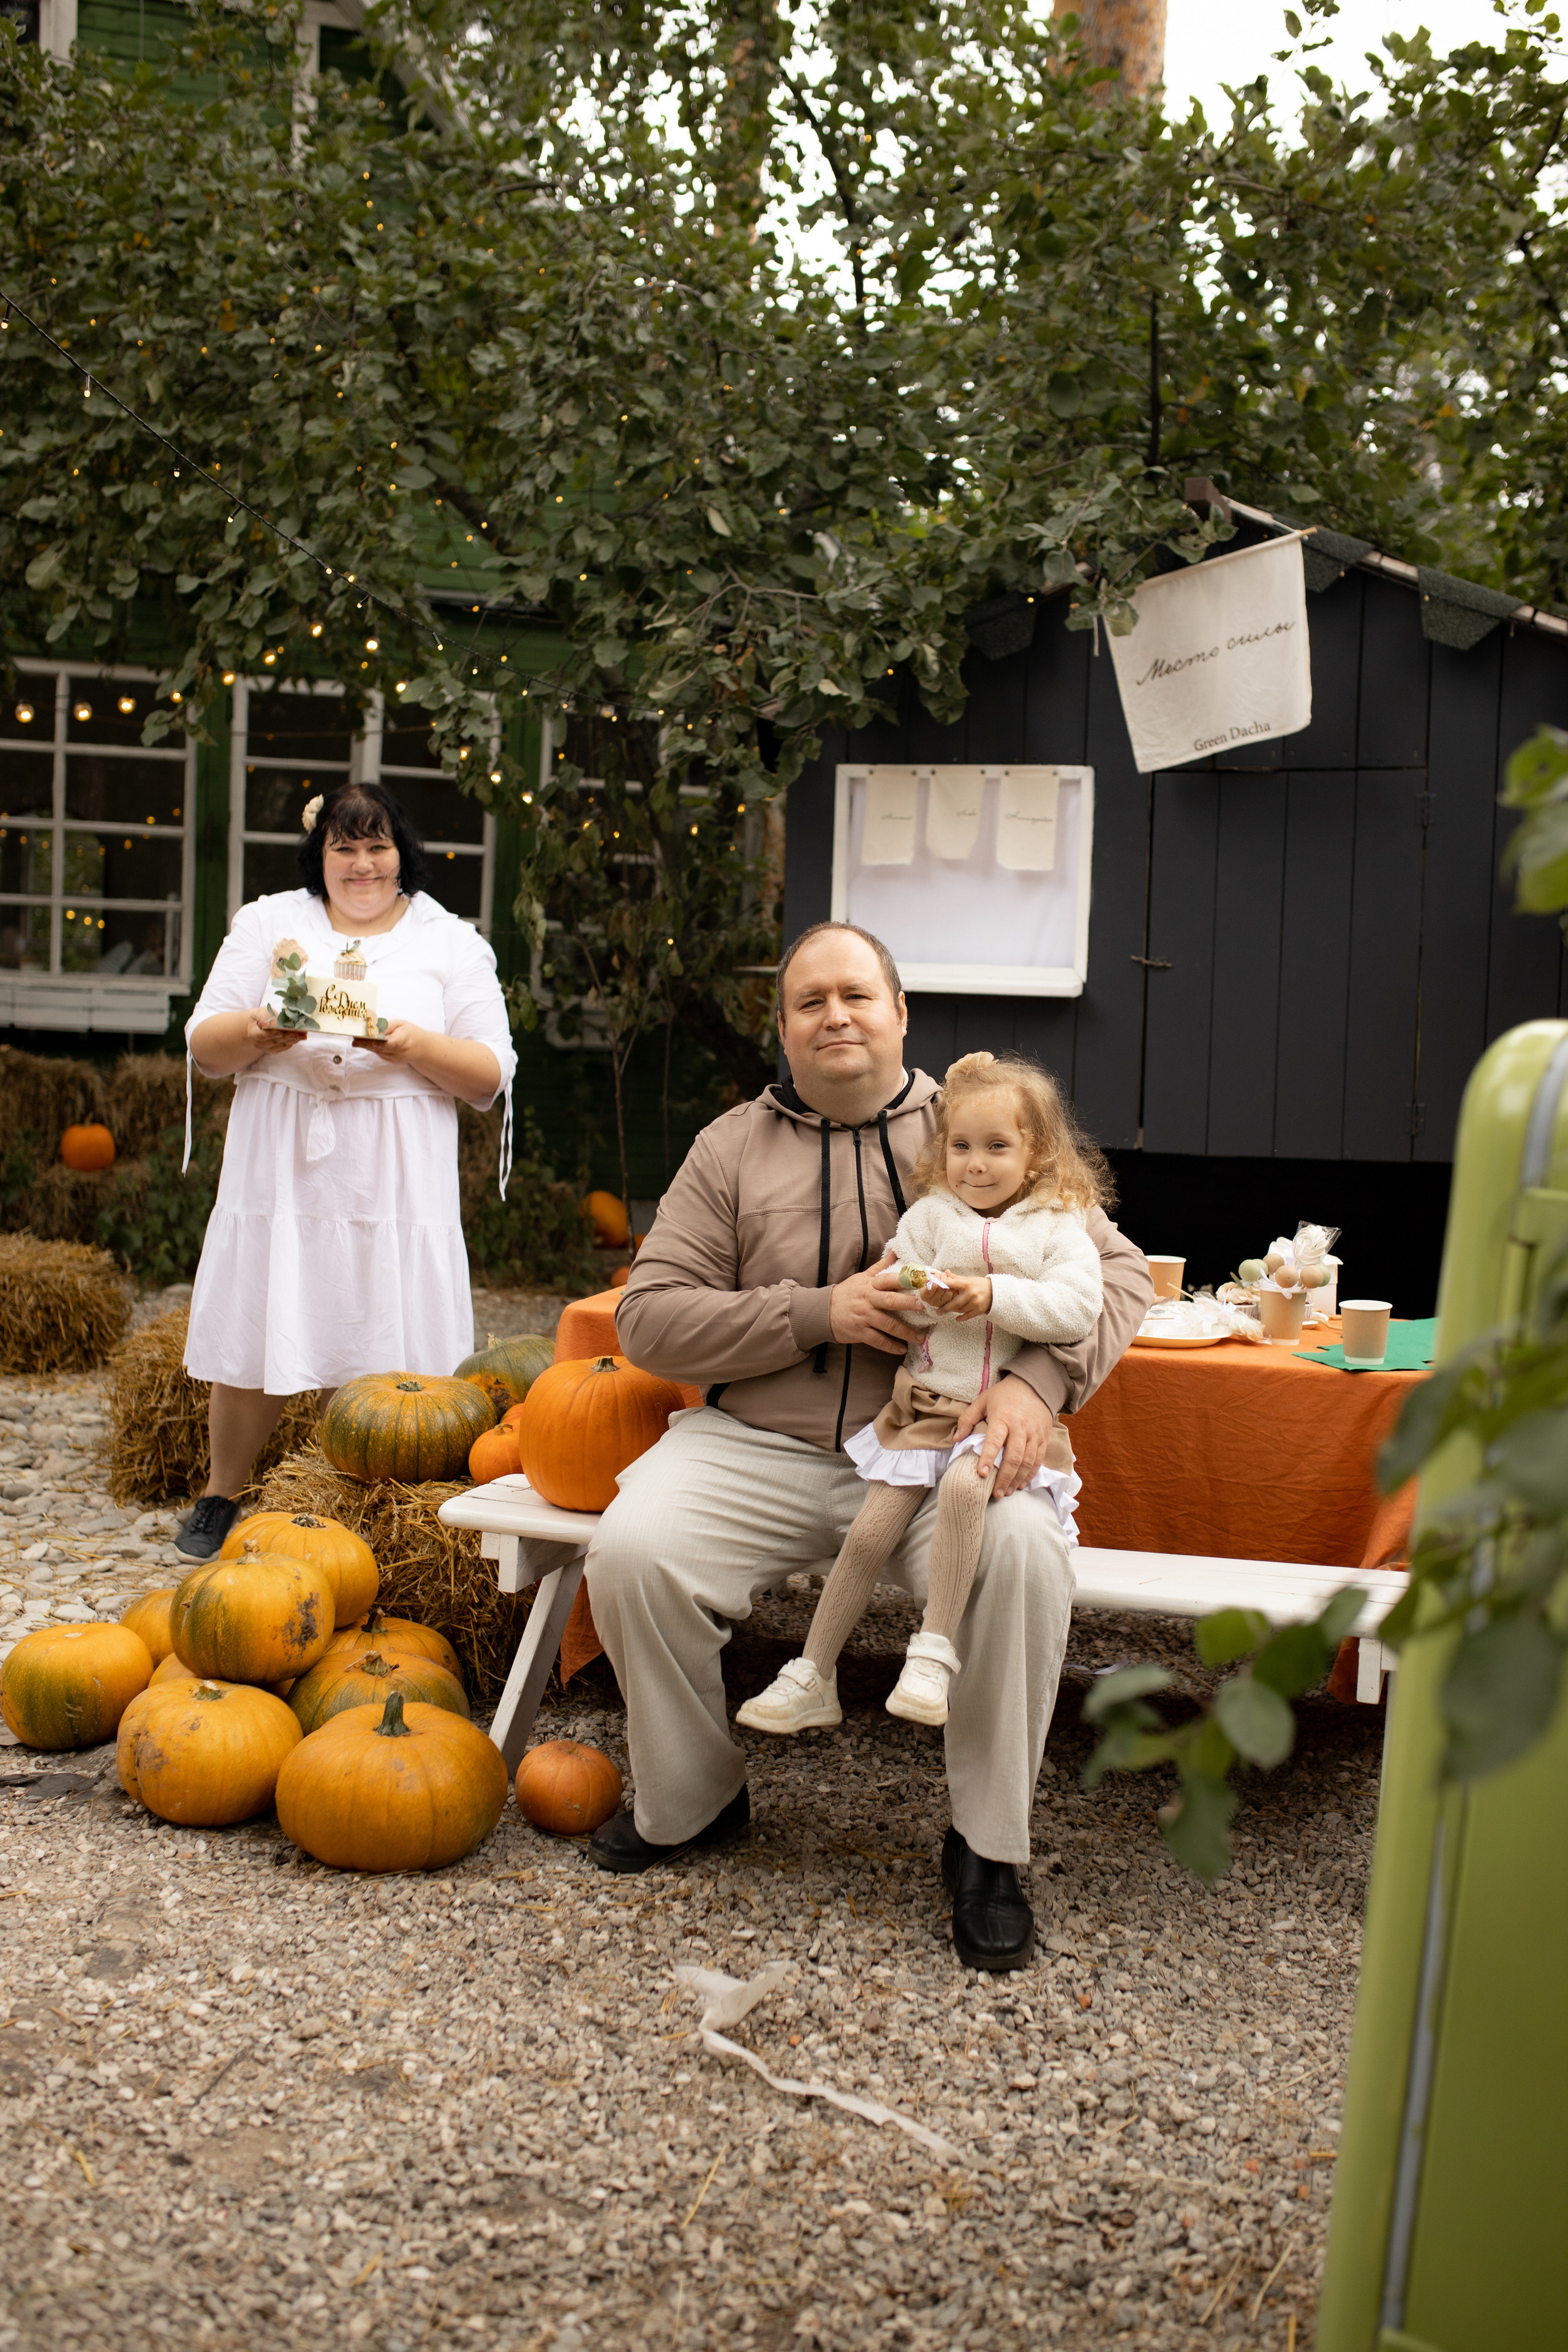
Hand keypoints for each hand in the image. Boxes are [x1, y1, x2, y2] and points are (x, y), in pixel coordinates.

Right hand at [244, 1006, 305, 1055]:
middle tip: (297, 1033)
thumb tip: (262, 1021)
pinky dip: (294, 1041)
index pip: (261, 1036)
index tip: (280, 1032)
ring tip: (303, 1035)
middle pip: (274, 1041)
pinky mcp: (276, 1049)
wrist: (261, 1025)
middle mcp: (260, 1043)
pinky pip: (285, 1046)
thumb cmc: (261, 1017)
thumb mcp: (258, 1012)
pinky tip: (301, 1037)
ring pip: (282, 1045)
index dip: (271, 1034)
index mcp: (253, 1034)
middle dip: (287, 1037)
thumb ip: (261, 1015)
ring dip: (293, 1040)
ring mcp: (268, 1048)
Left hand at [352, 1020, 428, 1062]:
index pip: (393, 1044)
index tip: (374, 1043)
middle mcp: (399, 1051)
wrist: (422, 1048)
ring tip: (356, 1040)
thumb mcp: (401, 1024)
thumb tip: (374, 1028)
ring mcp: (395, 1057)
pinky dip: (372, 1048)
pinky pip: (379, 1053)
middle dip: (367, 1044)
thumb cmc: (410, 1032)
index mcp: (404, 1039)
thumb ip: (387, 1027)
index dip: (383, 1044)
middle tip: (355, 1040)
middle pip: (381, 1049)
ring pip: (378, 1052)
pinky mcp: (391, 1060)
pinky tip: (363, 1043)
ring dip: (366, 1046)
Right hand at [829, 1253, 920, 1354]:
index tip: (920, 1281)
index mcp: (870, 1285)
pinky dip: (891, 1346)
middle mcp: (868, 1301)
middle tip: (923, 1306)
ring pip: (888, 1325)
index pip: (888, 1279)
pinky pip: (878, 1340)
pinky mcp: (860, 1332)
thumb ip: (880, 1267)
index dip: (904, 1279)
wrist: (823, 1312)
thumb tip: (896, 1251)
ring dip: (905, 1332)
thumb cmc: (847, 1293)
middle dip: (907, 1303)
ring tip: (920, 1337)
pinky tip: (903, 1349)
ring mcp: (864, 1317)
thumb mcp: (862, 1277)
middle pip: (890, 1301)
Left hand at [929, 1270, 991, 1321]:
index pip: (953, 1284)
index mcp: (967, 1284)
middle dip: (945, 1308)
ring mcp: (975, 1303)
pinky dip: (962, 1318)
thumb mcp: (969, 1279)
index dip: (944, 1285)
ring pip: (960, 1310)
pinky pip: (968, 1315)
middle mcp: (971, 1294)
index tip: (935, 1287)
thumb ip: (956, 1278)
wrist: (995, 1292)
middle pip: (955, 1303)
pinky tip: (957, 1318)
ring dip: (953, 1311)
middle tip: (938, 1311)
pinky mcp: (979, 1310)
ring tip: (948, 1311)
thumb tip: (945, 1272)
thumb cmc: (980, 1285)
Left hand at [952, 1375, 1052, 1497]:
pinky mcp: (1043, 1439)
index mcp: (1003, 1418)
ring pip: (1027, 1462)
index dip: (987, 1458)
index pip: (994, 1441)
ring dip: (1017, 1480)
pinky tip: (1021, 1484)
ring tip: (1007, 1492)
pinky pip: (1038, 1460)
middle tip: (996, 1494)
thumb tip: (956, 1439)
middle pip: (1014, 1457)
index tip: (981, 1474)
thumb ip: (968, 1418)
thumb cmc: (1005, 1394)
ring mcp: (1034, 1435)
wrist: (1035, 1385)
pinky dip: (1030, 1475)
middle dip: (1004, 1478)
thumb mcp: (983, 1400)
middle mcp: (1020, 1428)